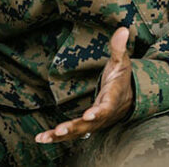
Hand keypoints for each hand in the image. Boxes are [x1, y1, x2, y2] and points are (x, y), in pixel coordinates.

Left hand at [35, 27, 133, 143]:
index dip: (98, 112)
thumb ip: (118, 47)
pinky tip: (40, 139)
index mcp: (112, 98)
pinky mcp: (85, 126)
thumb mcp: (121, 61)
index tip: (90, 115)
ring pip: (78, 132)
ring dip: (61, 136)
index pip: (106, 106)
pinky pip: (71, 133)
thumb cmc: (122, 77)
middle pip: (89, 124)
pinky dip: (56, 137)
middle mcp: (103, 114)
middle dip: (74, 127)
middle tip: (60, 130)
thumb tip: (123, 29)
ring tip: (44, 138)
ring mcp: (94, 123)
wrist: (128, 97)